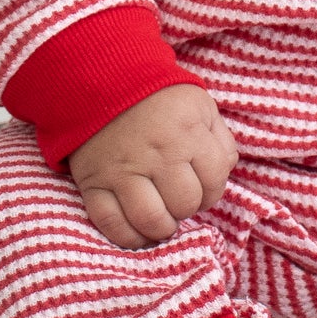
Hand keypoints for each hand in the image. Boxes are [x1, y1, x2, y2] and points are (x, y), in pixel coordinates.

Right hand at [67, 84, 237, 249]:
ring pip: (151, 220)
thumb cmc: (159, 97)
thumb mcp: (200, 106)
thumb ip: (219, 139)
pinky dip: (128, 237)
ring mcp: (123, 170)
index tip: (202, 187)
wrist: (103, 80)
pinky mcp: (93, 182)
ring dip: (162, 228)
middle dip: (188, 208)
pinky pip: (111, 224)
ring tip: (163, 220)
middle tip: (180, 201)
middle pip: (184, 204)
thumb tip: (223, 173)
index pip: (214, 181)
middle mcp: (157, 154)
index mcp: (187, 133)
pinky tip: (139, 232)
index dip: (213, 190)